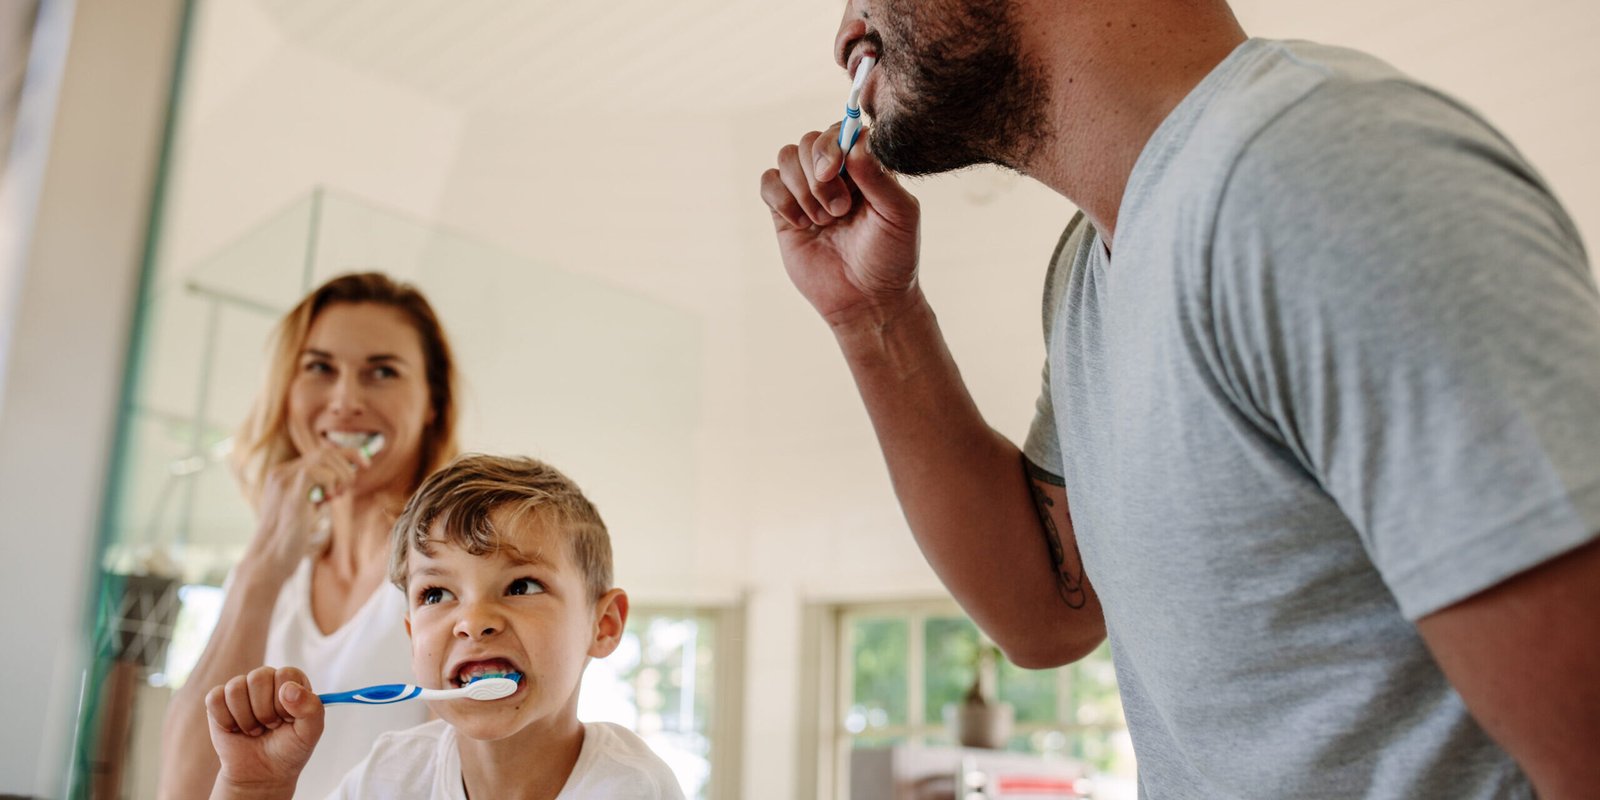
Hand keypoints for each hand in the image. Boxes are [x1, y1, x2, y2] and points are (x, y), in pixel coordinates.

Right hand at [205, 667, 323, 794]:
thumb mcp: (310, 733)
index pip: (286, 674)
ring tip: (255, 730)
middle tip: (270, 726)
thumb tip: (289, 689)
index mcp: (292, 681)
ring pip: (235, 689)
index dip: (285, 701)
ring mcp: (241, 688)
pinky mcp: (219, 700)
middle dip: (264, 711)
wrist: (261, 773)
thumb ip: (310, 708)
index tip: (287, 719)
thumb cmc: (288, 749)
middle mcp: (266, 679)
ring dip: (246, 719)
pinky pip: (215, 699)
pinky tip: (236, 729)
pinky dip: (226, 721)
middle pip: (258, 678)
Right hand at [244, 444, 369, 583]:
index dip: (347, 455)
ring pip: (324, 458)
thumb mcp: (307, 508)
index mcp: (283, 475)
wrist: (269, 560)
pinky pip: (317, 472)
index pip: (320, 453)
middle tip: (349, 488)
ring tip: (337, 496)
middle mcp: (281, 473)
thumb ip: (319, 491)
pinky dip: (331, 482)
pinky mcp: (290, 494)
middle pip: (325, 452)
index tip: (366, 464)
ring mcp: (283, 482)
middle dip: (349, 463)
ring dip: (341, 475)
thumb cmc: (290, 539)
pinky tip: (328, 500)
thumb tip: (346, 476)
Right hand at [759, 124, 922, 330]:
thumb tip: (857, 141)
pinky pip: (768, 182)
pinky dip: (781, 199)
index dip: (833, 143)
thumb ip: (879, 176)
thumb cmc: (891, 258)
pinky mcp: (784, 211)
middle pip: (809, 140)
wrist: (866, 301)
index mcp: (865, 166)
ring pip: (786, 157)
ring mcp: (807, 191)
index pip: (842, 129)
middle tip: (838, 210)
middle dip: (818, 174)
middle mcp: (836, 173)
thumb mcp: (899, 215)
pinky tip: (801, 225)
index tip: (835, 170)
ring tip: (823, 221)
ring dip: (802, 189)